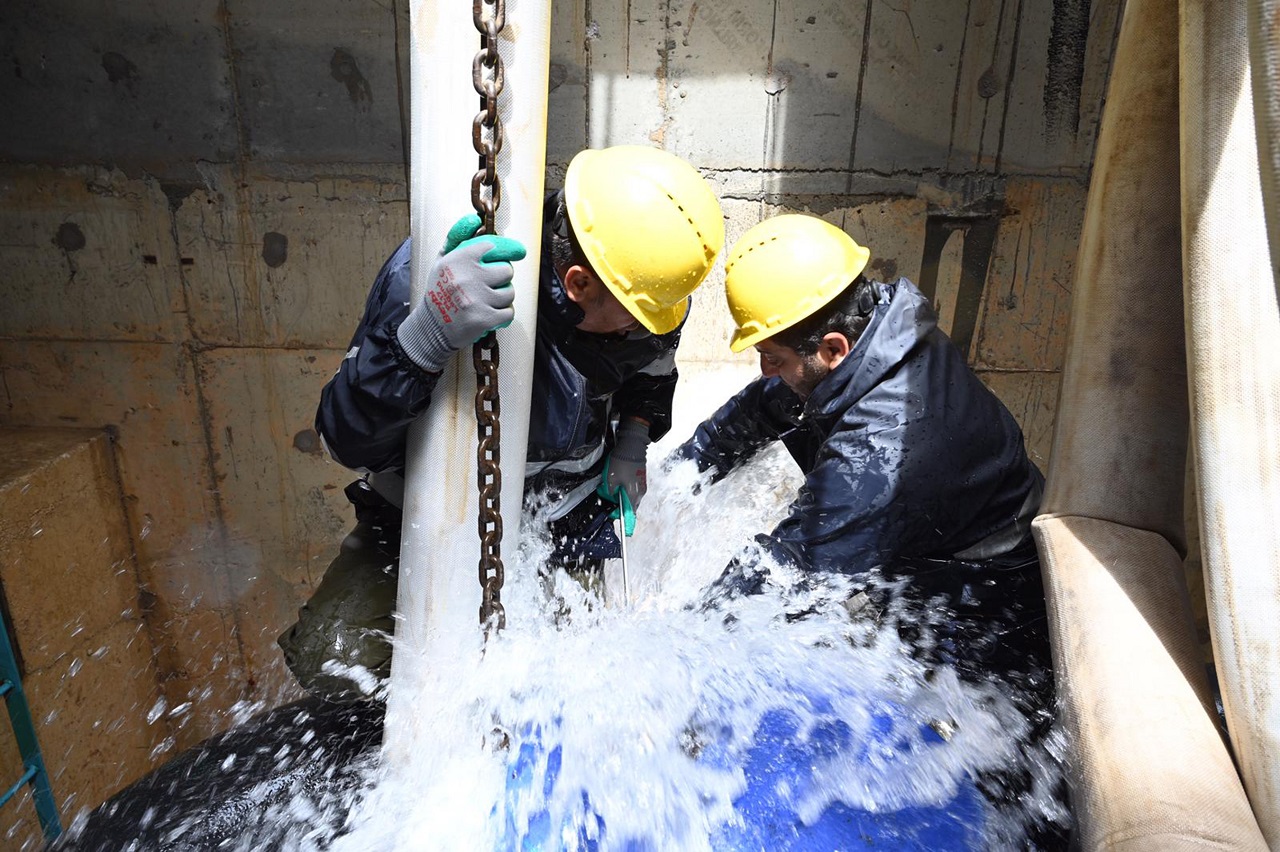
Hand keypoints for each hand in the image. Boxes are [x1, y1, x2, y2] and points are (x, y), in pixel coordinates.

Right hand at [396, 215, 525, 372]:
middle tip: (488, 284)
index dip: (508, 249)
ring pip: (509, 292)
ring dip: (502, 297)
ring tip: (485, 300)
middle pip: (507, 270)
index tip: (518, 252)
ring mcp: (477, 299)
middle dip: (501, 277)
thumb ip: (458, 236)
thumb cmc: (440, 290)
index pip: (494, 246)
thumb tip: (474, 219)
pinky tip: (489, 313)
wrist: (431, 327)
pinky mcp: (484, 319)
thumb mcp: (442, 258)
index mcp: (459, 259)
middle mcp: (468, 277)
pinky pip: (509, 312)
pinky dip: (502, 315)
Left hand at [597, 418, 649, 535]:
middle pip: (630, 506)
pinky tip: (619, 483)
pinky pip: (633, 490)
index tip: (619, 524)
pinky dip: (626, 490)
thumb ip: (609, 493)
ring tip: (612, 490)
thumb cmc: (621, 462)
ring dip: (623, 497)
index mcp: (633, 495)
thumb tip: (610, 498)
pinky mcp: (641, 479)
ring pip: (631, 498)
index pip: (629, 514)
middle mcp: (640, 493)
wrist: (632, 446)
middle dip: (620, 506)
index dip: (623, 521)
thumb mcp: (610, 479)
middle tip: (609, 501)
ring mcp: (642, 486)